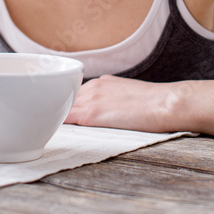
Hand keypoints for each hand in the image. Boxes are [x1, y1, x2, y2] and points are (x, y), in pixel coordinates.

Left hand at [64, 75, 190, 132]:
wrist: (165, 103)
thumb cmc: (157, 104)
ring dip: (57, 117)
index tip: (67, 115)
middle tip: (52, 123)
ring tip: (48, 128)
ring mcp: (90, 98)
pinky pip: (65, 119)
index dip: (71, 106)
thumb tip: (111, 113)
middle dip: (60, 111)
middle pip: (67, 100)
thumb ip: (115, 101)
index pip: (78, 95)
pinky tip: (52, 132)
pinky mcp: (90, 114)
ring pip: (62, 108)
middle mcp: (93, 86)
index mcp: (103, 82)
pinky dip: (57, 124)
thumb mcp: (131, 96)